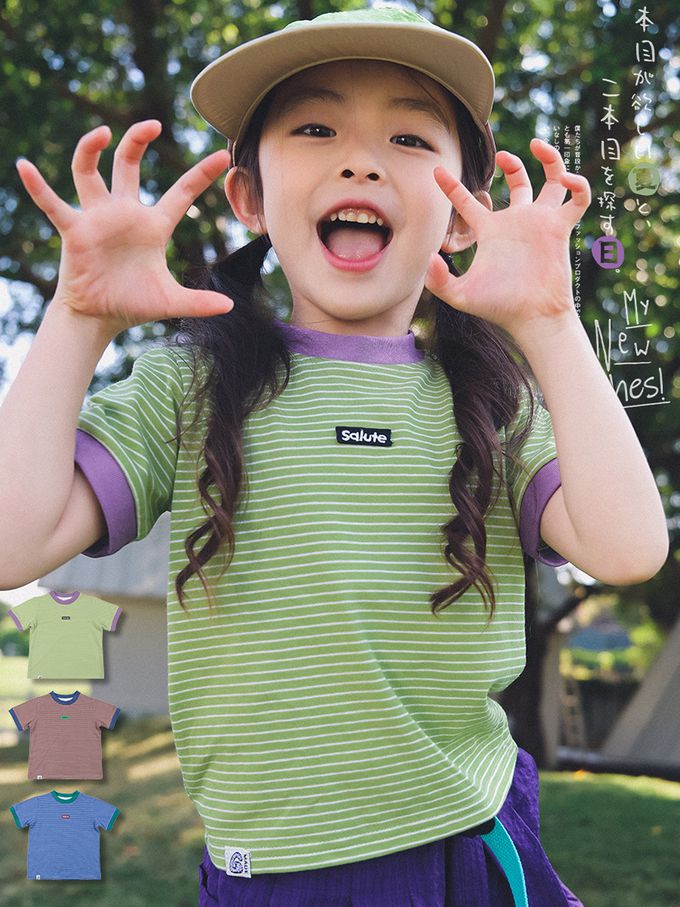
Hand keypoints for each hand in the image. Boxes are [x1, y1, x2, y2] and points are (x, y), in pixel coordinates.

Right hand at [16, 120, 233, 334]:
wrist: (99, 317)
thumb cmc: (133, 304)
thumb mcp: (171, 301)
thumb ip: (200, 302)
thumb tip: (230, 307)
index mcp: (153, 226)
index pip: (180, 193)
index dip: (200, 174)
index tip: (221, 154)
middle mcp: (124, 213)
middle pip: (128, 165)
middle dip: (137, 141)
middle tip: (154, 124)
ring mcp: (97, 218)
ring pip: (90, 172)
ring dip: (90, 150)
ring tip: (101, 133)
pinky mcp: (74, 230)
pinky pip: (52, 203)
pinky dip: (37, 187)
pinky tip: (24, 166)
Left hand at [424, 138, 590, 336]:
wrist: (531, 318)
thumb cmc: (498, 308)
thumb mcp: (460, 295)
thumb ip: (438, 280)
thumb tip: (429, 258)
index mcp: (490, 231)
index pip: (466, 202)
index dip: (450, 185)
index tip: (437, 170)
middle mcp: (516, 222)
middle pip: (519, 182)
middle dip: (512, 164)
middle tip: (504, 156)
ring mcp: (540, 223)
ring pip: (552, 181)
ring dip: (550, 160)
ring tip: (539, 146)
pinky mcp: (560, 229)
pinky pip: (577, 198)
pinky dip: (577, 184)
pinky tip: (566, 178)